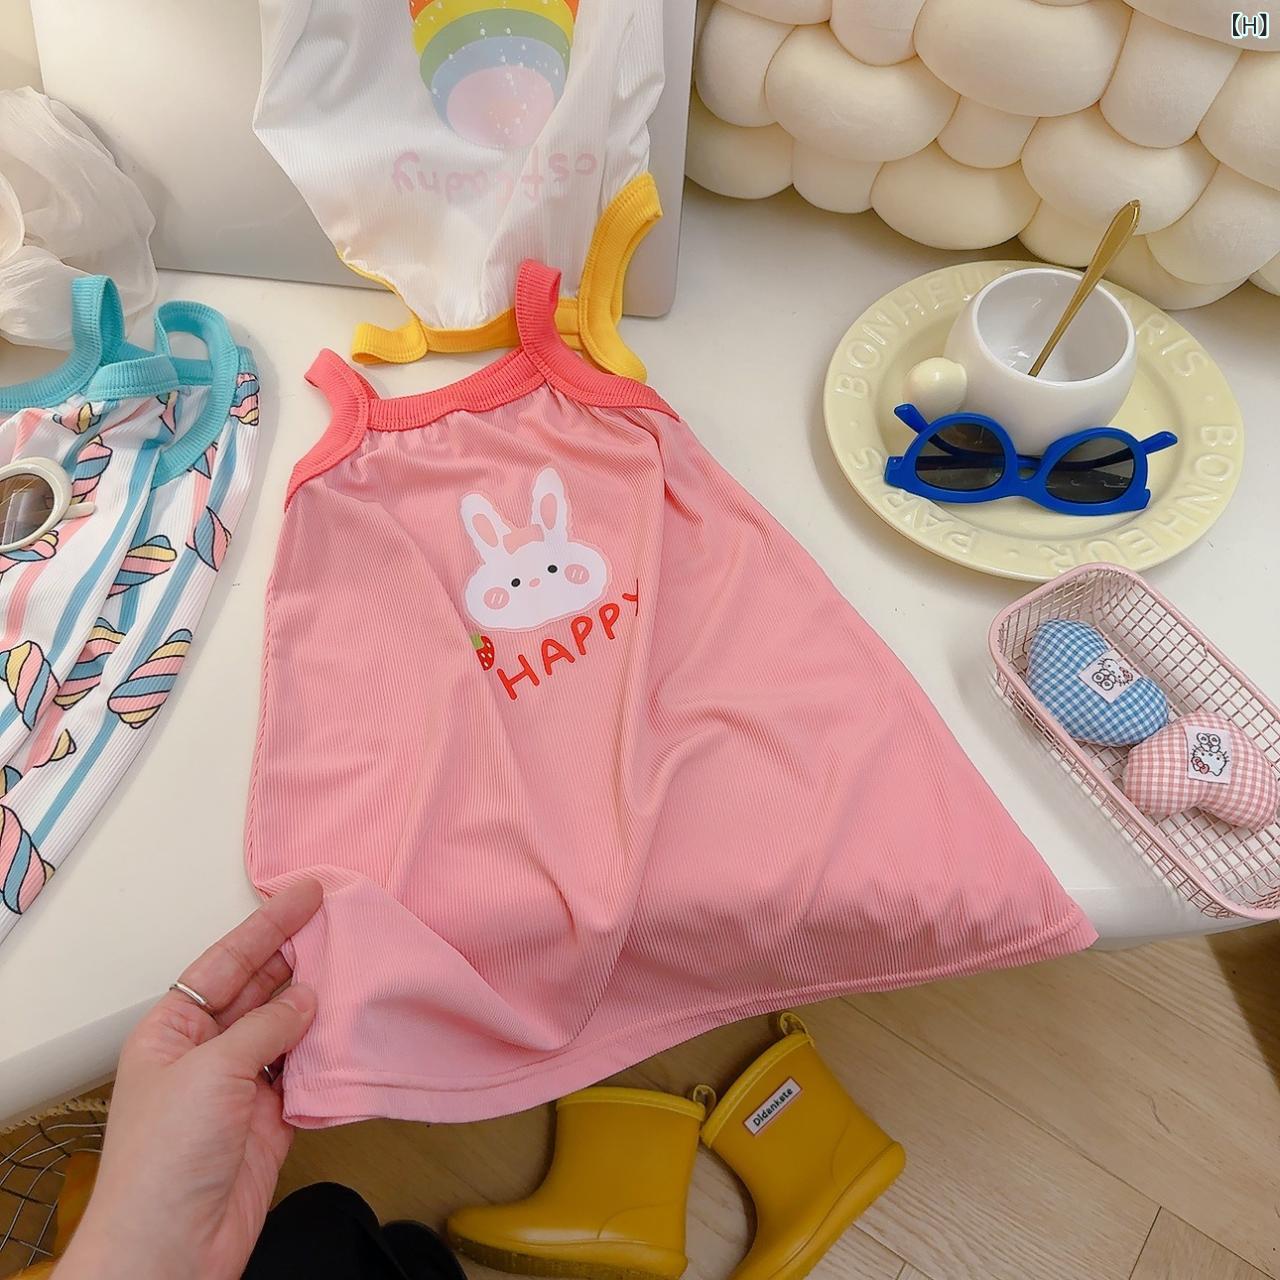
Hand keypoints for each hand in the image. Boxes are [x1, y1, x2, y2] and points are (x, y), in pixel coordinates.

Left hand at [56, 879, 322, 1279]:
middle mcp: (206, 1050)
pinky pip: (304, 1068)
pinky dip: (327, 1046)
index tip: (305, 893)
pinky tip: (349, 1023)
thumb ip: (266, 1026)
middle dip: (295, 954)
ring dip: (316, 999)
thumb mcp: (212, 1070)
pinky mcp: (271, 1117)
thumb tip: (305, 997)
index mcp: (173, 1029)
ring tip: (354, 963)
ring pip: (285, 1025)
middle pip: (257, 987)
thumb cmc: (163, 1159)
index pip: (226, 961)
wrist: (172, 1247)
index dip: (267, 924)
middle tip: (339, 920)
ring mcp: (239, 1084)